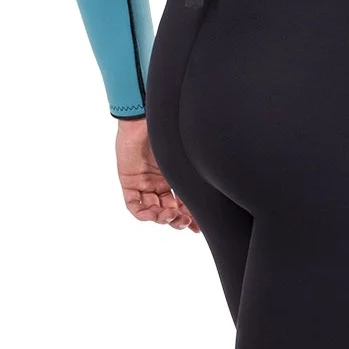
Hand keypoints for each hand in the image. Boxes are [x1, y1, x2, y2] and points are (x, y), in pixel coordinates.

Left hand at [115, 117, 199, 231]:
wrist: (147, 119)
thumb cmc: (170, 131)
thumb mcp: (185, 158)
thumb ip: (196, 175)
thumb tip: (220, 190)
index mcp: (174, 176)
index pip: (182, 203)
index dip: (190, 217)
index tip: (198, 229)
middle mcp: (159, 181)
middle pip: (168, 210)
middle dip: (177, 220)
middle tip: (186, 222)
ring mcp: (143, 183)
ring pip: (152, 210)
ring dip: (162, 218)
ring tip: (171, 216)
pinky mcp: (129, 182)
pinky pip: (134, 205)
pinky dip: (144, 214)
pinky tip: (154, 214)